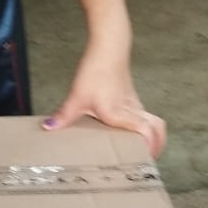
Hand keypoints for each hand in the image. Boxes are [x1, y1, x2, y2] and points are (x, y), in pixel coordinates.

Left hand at [42, 48, 166, 158]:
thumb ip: (64, 115)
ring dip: (153, 134)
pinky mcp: (132, 97)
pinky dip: (144, 124)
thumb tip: (49, 127)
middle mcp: (132, 110)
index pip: (146, 131)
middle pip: (158, 128)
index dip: (151, 145)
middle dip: (158, 144)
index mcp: (120, 114)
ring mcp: (134, 103)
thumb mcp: (77, 97)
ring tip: (143, 147)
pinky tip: (129, 130)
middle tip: (149, 157)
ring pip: (154, 120)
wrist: (108, 48)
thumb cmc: (96, 71)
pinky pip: (144, 114)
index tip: (146, 158)